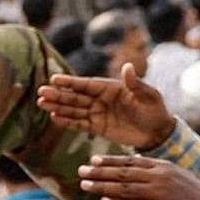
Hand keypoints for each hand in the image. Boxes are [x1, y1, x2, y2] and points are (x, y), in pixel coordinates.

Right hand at [37, 62, 172, 150]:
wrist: (158, 133)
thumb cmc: (155, 110)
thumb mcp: (149, 95)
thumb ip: (136, 83)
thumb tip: (128, 66)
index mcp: (110, 88)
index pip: (87, 84)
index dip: (71, 82)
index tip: (54, 79)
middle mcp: (100, 99)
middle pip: (75, 96)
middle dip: (58, 94)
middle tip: (41, 92)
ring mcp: (97, 113)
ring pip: (74, 109)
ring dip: (58, 107)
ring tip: (41, 104)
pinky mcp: (97, 127)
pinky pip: (79, 124)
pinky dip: (67, 122)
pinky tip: (54, 118)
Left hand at [78, 155, 199, 199]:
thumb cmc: (192, 192)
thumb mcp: (174, 172)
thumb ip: (153, 168)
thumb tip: (131, 163)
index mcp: (162, 166)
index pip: (130, 162)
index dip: (109, 161)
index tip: (93, 161)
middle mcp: (159, 178)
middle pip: (123, 174)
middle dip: (100, 173)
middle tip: (82, 172)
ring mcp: (159, 195)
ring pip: (125, 190)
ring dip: (103, 188)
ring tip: (86, 186)